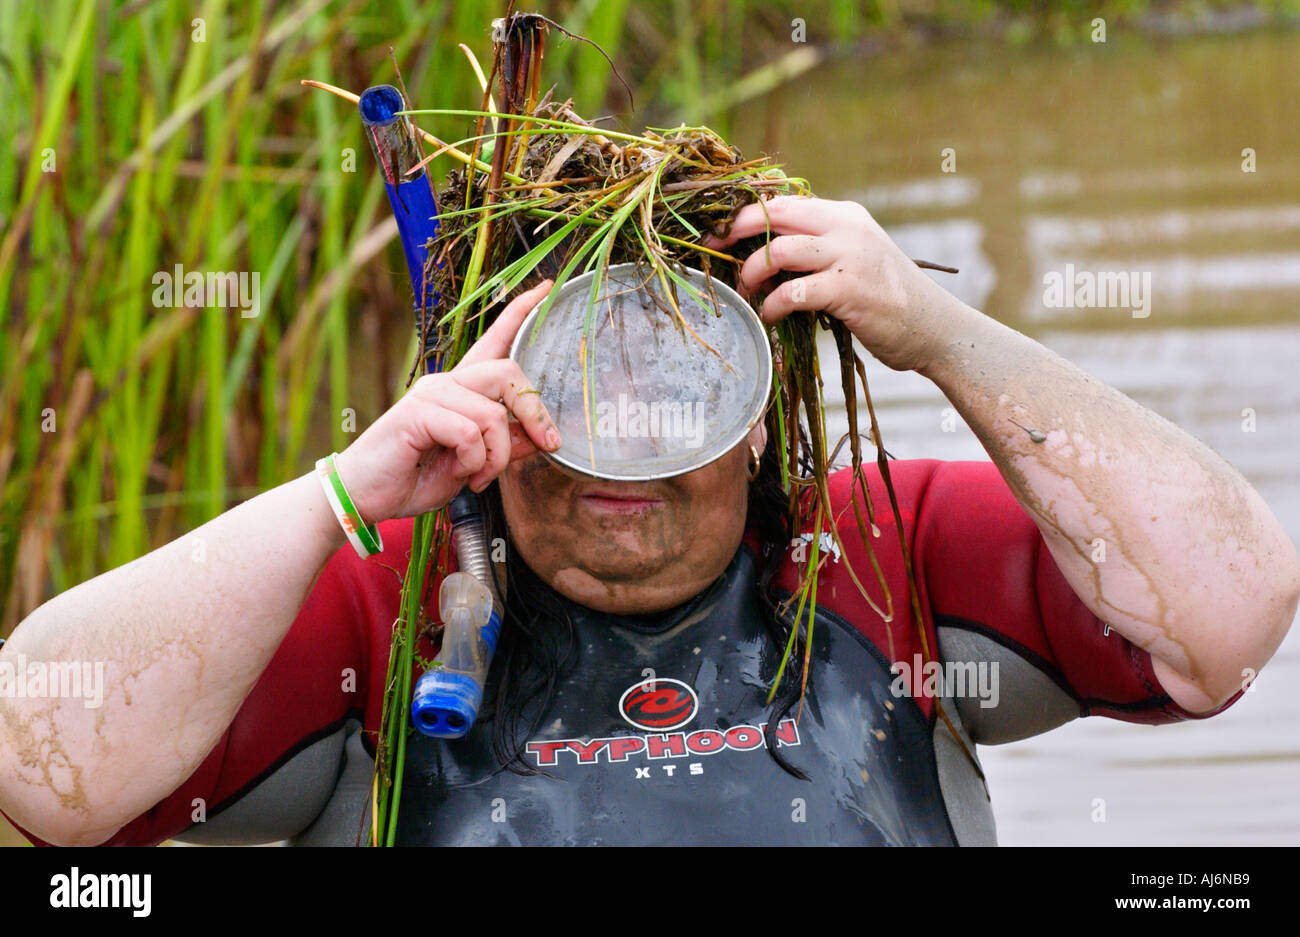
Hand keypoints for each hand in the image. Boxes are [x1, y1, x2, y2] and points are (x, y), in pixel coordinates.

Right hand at [332, 280, 560, 522]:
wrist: (363, 496)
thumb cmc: (412, 478)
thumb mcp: (473, 465)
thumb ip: (504, 446)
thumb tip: (540, 436)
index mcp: (460, 389)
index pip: (494, 340)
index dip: (520, 313)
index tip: (546, 288)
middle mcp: (446, 382)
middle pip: (508, 371)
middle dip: (535, 412)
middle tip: (546, 444)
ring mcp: (430, 394)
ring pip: (492, 412)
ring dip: (498, 455)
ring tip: (480, 477)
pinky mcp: (416, 412)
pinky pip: (468, 433)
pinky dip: (474, 462)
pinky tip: (461, 475)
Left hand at [706, 196, 966, 371]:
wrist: (933, 327)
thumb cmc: (885, 298)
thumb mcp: (853, 257)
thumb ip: (818, 247)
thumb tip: (763, 252)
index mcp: (843, 214)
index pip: (784, 201)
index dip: (744, 214)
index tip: (717, 233)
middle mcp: (845, 226)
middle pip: (774, 214)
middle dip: (735, 230)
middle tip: (712, 251)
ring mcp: (849, 256)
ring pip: (778, 250)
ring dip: (752, 272)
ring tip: (746, 292)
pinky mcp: (848, 289)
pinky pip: (793, 292)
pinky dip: (772, 305)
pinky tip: (769, 316)